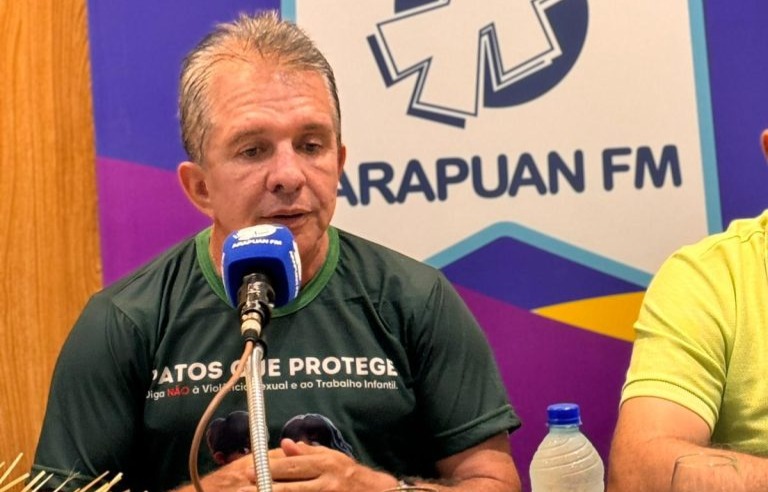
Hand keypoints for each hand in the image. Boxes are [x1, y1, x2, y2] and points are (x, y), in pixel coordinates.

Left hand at [254, 438, 396, 491]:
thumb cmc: (352, 476)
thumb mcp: (333, 459)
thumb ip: (308, 453)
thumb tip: (284, 445)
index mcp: (325, 463)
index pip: (292, 465)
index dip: (269, 469)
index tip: (250, 470)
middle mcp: (326, 481)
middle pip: (291, 485)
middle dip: (266, 486)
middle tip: (243, 488)